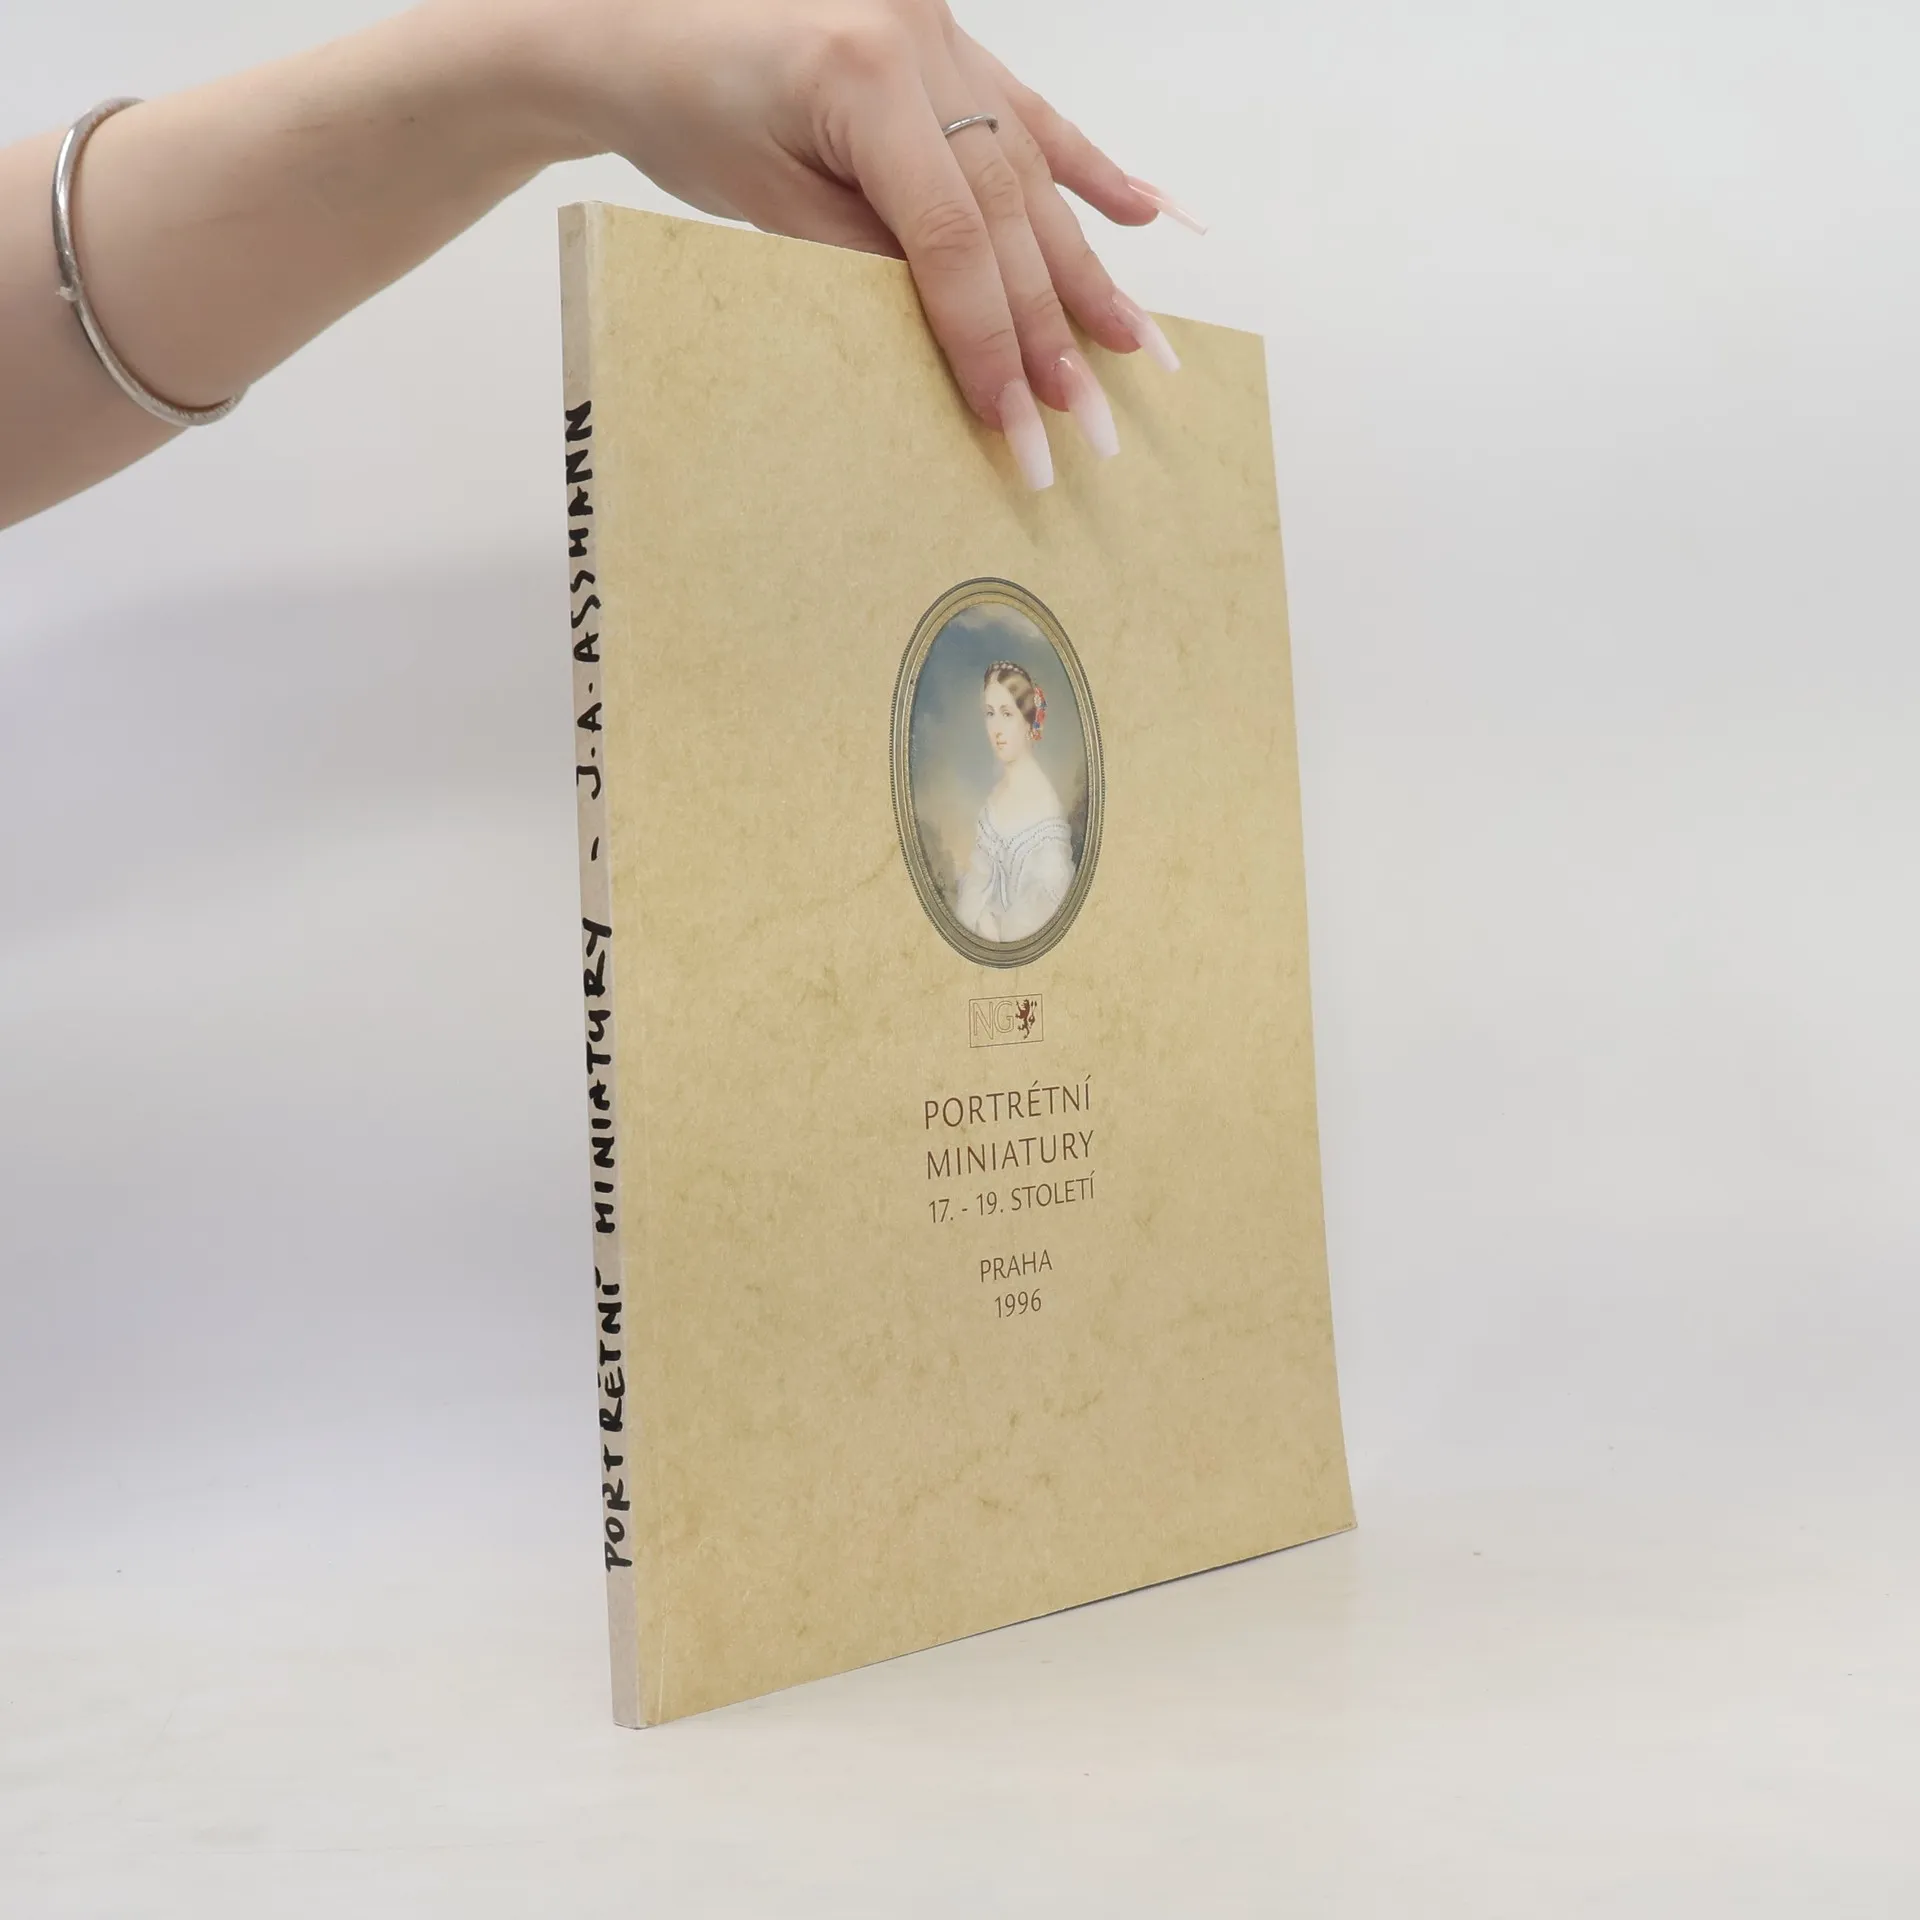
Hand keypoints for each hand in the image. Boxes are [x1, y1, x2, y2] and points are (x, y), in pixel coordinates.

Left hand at [472, 0, 1197, 484]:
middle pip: (1007, 213)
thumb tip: (967, 336)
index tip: (1019, 426)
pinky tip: (1145, 215)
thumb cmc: (680, 104)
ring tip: (1137, 347)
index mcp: (863, 75)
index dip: (990, 344)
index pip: (952, 241)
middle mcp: (919, 41)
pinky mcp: (943, 41)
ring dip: (1087, 267)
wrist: (630, 18)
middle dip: (1050, 327)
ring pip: (1032, 170)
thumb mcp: (764, 202)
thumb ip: (868, 260)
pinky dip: (1089, 168)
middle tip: (1091, 418)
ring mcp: (941, 34)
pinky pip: (1030, 111)